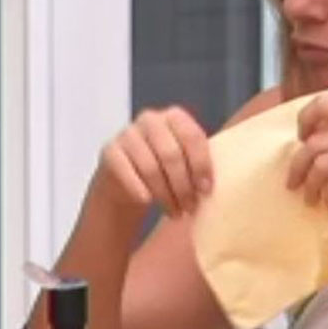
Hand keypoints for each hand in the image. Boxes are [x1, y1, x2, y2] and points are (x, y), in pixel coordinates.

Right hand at [90, 106, 212, 218]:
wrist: (126, 179)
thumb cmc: (165, 170)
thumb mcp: (185, 160)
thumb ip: (199, 163)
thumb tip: (218, 186)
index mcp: (175, 116)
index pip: (192, 136)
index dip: (201, 165)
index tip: (207, 190)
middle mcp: (150, 119)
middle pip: (172, 154)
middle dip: (184, 185)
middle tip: (191, 207)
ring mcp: (127, 133)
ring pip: (151, 167)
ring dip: (165, 194)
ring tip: (175, 212)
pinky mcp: (109, 151)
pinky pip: (126, 171)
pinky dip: (139, 188)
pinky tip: (147, 201)